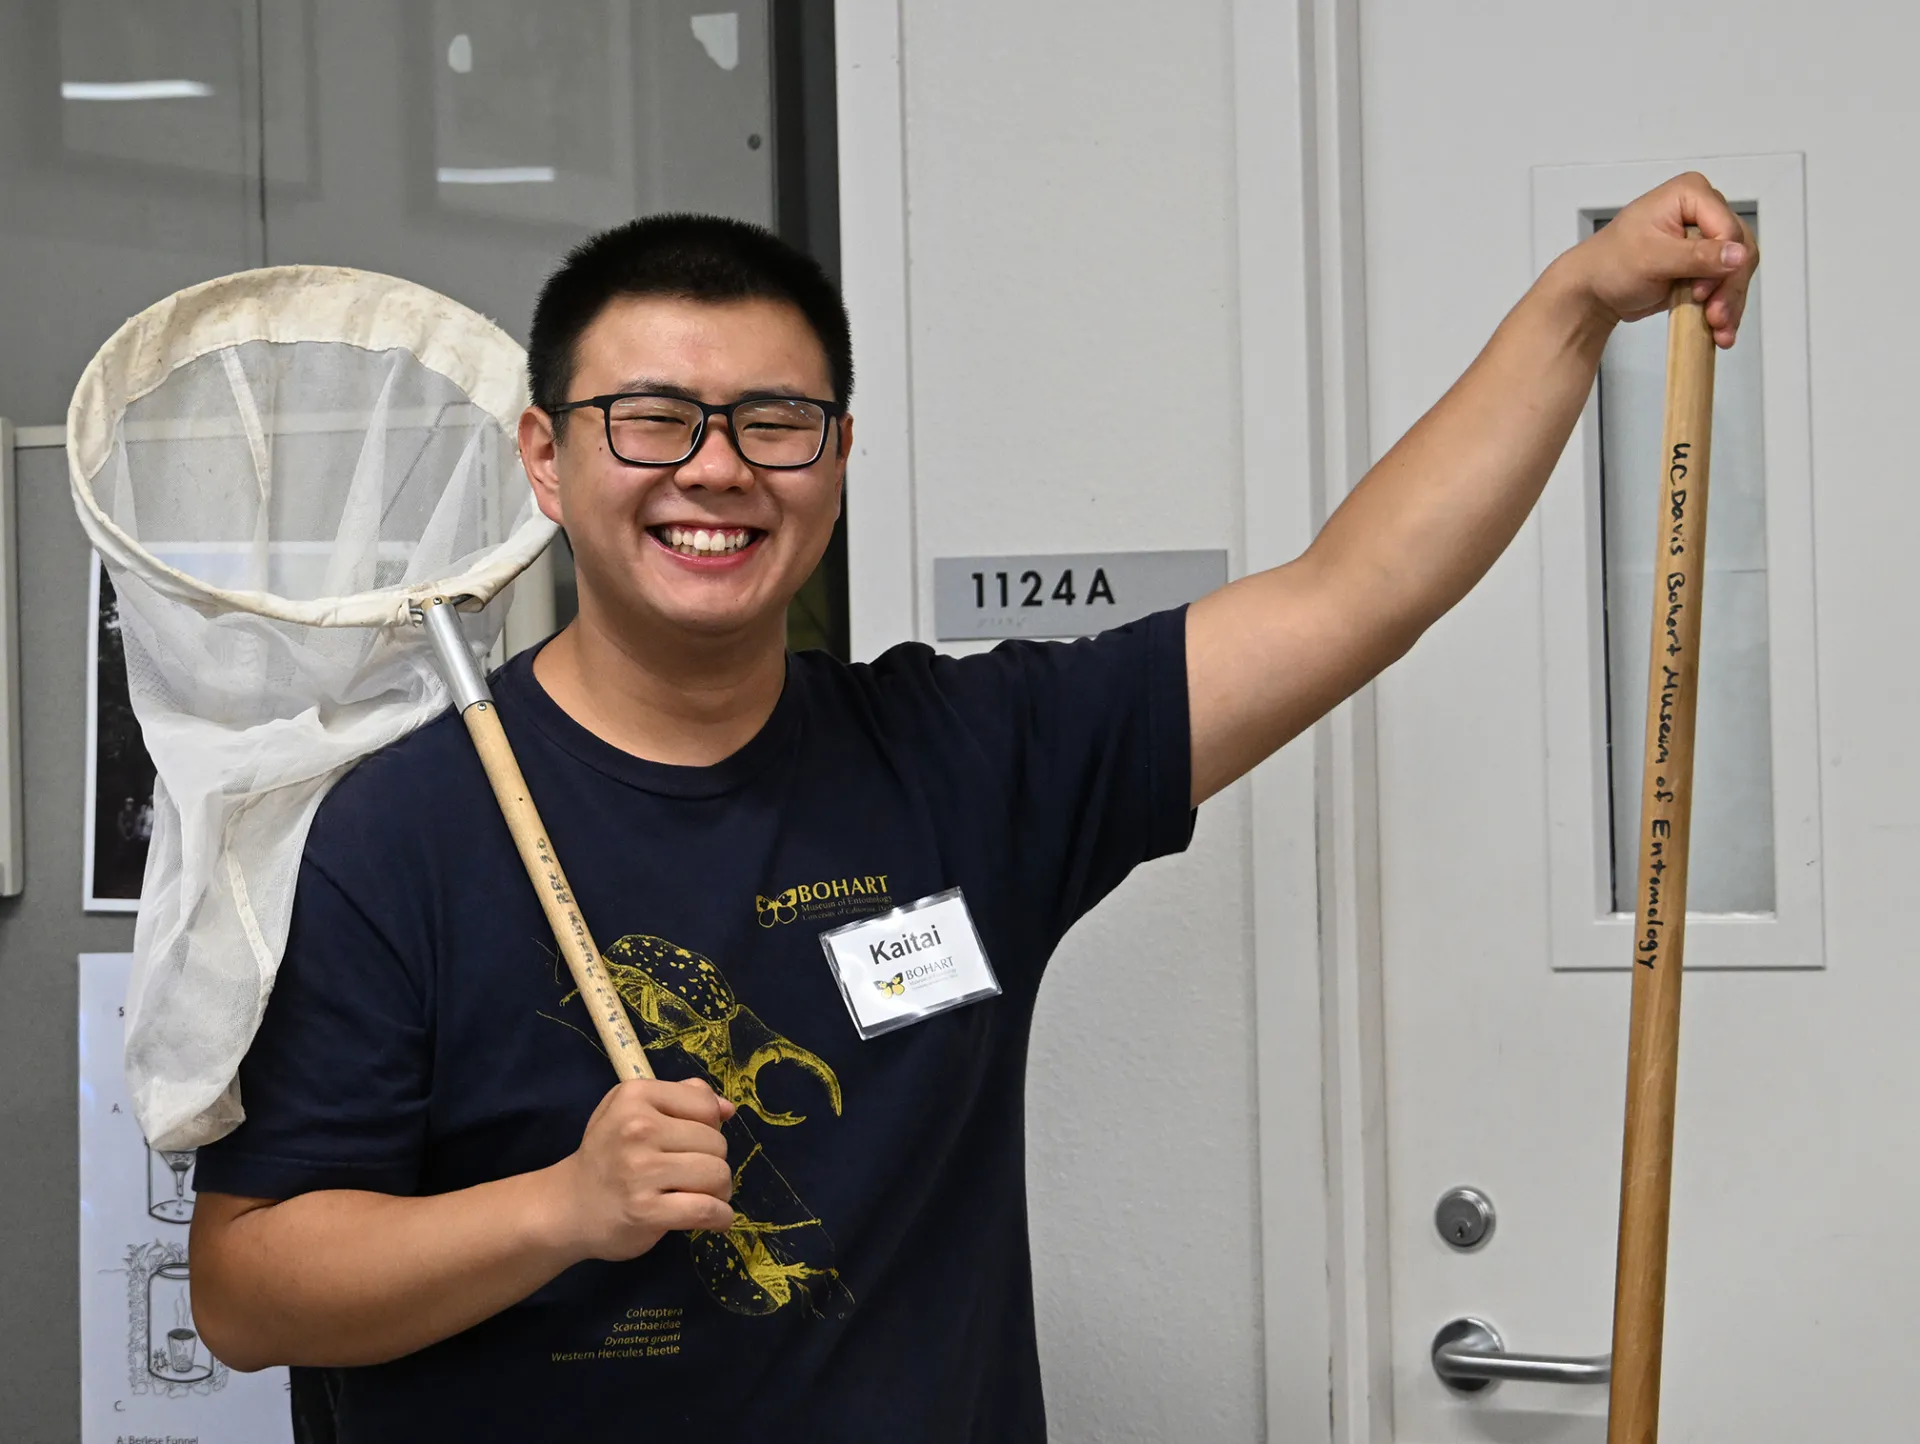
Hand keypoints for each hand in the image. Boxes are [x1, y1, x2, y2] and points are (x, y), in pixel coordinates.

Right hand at [548, 1077, 736, 1261]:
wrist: (567, 1207)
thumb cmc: (606, 1155)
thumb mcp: (632, 1110)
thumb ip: (681, 1099)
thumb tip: (727, 1109)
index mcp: (635, 1096)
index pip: (705, 1105)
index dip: (709, 1125)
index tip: (693, 1142)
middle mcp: (637, 1128)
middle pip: (716, 1142)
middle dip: (714, 1161)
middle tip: (693, 1175)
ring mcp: (641, 1171)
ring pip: (717, 1174)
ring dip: (720, 1190)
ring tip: (703, 1195)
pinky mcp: (646, 1211)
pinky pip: (706, 1210)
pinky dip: (720, 1217)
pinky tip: (715, 1218)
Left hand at [1563, 172, 1758, 347]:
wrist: (1594, 290)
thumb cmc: (1610, 264)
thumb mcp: (1652, 258)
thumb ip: (1696, 256)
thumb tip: (1739, 255)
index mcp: (1690, 193)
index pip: (1728, 227)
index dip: (1723, 261)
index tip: (1702, 290)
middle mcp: (1704, 210)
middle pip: (1740, 249)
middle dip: (1730, 287)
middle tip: (1716, 317)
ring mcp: (1706, 238)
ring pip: (1738, 269)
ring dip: (1731, 302)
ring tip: (1720, 330)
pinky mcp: (1705, 264)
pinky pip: (1727, 283)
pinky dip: (1725, 306)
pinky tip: (1720, 330)